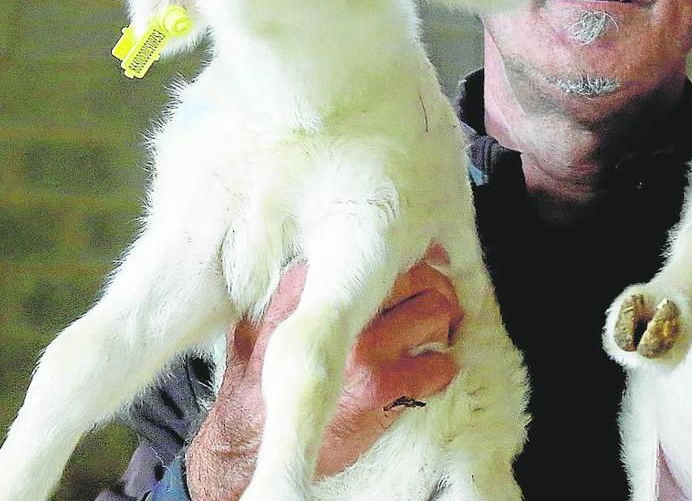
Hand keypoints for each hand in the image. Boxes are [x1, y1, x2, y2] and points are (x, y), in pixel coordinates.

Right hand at [185, 246, 462, 500]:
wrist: (248, 443)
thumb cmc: (262, 378)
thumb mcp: (265, 317)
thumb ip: (300, 287)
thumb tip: (353, 249)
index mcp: (308, 284)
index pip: (381, 251)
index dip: (412, 260)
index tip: (425, 269)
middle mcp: (337, 310)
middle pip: (418, 277)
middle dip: (436, 291)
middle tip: (436, 308)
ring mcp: (361, 349)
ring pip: (436, 313)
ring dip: (443, 327)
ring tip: (432, 338)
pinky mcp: (381, 388)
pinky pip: (439, 364)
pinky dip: (441, 368)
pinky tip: (425, 374)